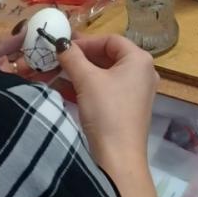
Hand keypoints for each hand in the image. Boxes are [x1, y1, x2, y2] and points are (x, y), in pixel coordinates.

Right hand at [59, 34, 158, 176]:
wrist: (118, 157)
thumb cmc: (106, 111)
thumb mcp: (87, 80)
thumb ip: (72, 57)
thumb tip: (60, 42)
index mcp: (139, 60)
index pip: (110, 40)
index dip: (86, 41)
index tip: (63, 46)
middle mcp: (142, 72)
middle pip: (108, 56)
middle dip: (80, 58)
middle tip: (57, 59)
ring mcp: (136, 92)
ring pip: (105, 74)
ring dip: (80, 73)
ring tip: (55, 73)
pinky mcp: (127, 108)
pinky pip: (106, 90)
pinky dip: (87, 87)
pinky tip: (64, 89)